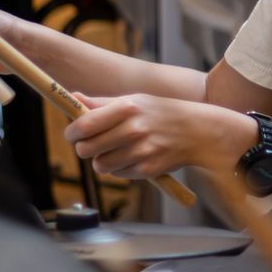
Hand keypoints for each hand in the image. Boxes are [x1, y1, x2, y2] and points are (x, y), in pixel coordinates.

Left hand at [65, 92, 251, 180]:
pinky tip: (134, 157)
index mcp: (127, 107)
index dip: (72, 133)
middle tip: (91, 144)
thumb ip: (102, 103)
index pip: (83, 125)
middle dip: (84, 149)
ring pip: (100, 165)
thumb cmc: (162, 113)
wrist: (199, 131)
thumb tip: (74, 98)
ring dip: (102, 161)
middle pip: (86, 149)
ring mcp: (141, 151)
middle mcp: (133, 129)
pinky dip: (121, 168)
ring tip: (116, 151)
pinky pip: (119, 173)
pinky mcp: (148, 168)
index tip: (73, 134)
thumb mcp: (135, 100)